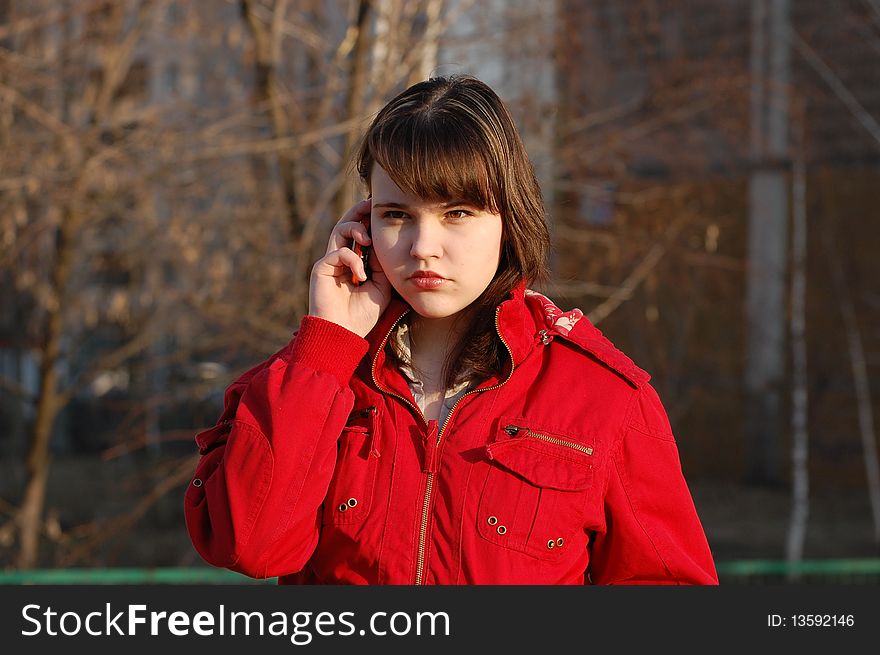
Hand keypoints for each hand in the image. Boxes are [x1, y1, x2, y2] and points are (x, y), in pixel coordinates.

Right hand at [308, 199, 391, 337]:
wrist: (343, 334)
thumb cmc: (362, 315)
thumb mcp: (381, 286)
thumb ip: (381, 265)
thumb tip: (383, 243)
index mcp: (354, 262)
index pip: (360, 234)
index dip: (368, 220)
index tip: (382, 210)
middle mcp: (340, 259)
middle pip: (346, 225)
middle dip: (359, 212)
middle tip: (371, 204)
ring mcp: (330, 263)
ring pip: (339, 231)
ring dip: (355, 228)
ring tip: (369, 238)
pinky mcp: (321, 269)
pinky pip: (338, 253)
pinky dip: (353, 260)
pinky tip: (362, 276)